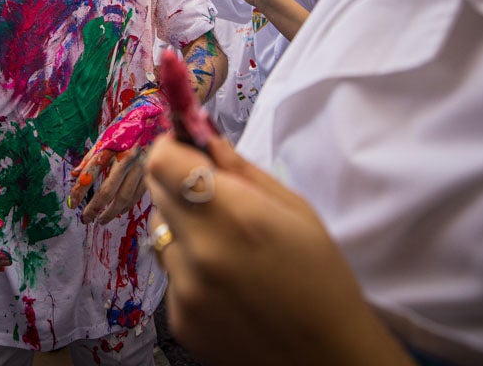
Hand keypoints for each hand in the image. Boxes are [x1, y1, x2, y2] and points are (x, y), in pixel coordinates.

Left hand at [68, 95, 166, 223]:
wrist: (158, 114)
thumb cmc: (128, 124)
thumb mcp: (106, 135)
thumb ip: (90, 156)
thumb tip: (74, 174)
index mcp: (113, 146)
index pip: (91, 174)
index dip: (80, 191)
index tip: (72, 204)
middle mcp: (127, 157)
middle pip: (108, 191)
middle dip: (95, 208)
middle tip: (85, 218)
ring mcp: (142, 166)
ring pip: (124, 197)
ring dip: (110, 212)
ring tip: (100, 220)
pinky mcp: (152, 172)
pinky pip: (138, 195)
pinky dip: (127, 206)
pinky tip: (119, 211)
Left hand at [145, 136, 412, 365]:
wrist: (325, 358)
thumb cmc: (322, 276)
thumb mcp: (296, 211)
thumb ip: (243, 172)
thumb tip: (205, 139)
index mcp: (234, 215)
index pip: (162, 162)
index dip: (171, 149)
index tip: (189, 150)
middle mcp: (199, 251)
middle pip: (156, 192)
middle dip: (177, 183)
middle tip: (212, 196)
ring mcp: (183, 289)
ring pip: (162, 233)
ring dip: (184, 229)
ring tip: (227, 249)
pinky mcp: (177, 319)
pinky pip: (171, 274)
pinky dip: (190, 270)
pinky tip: (226, 285)